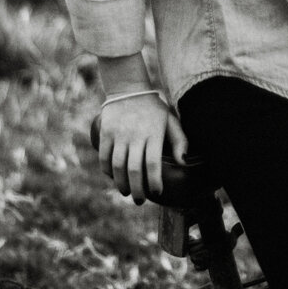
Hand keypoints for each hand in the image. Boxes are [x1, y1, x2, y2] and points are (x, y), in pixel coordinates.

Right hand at [99, 91, 187, 205]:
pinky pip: (104, 157)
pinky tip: (113, 177)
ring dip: (121, 184)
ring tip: (126, 192)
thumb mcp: (170, 120)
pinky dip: (108, 170)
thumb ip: (180, 140)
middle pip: (133, 170)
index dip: (154, 182)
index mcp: (153, 134)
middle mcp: (135, 135)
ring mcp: (119, 134)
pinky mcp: (106, 132)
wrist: (128, 88)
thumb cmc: (154, 109)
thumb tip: (183, 162)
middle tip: (140, 201)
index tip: (156, 193)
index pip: (152, 164)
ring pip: (117, 166)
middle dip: (137, 190)